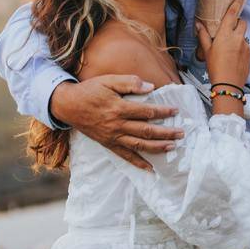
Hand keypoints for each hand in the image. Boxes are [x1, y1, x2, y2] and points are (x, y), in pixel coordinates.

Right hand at [49, 75, 181, 170]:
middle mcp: (117, 125)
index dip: (163, 111)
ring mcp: (112, 137)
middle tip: (181, 133)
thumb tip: (150, 87)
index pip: (147, 112)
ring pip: (139, 145)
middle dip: (166, 133)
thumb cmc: (89, 91)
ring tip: (172, 147)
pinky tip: (149, 168)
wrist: (68, 105)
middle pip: (147, 131)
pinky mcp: (108, 144)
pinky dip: (137, 163)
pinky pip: (124, 156)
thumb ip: (129, 83)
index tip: (176, 111)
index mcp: (119, 108)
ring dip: (157, 147)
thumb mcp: (108, 80)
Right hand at [195, 0, 249, 84]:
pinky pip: (246, 45)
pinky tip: (234, 57)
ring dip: (238, 36)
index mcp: (226, 34)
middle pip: (242, 22)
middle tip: (229, 30)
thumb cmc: (215, 67)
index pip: (233, 14)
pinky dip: (241, 47)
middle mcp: (238, 37)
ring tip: (229, 48)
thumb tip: (198, 24)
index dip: (237, 3)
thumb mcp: (207, 51)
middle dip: (238, 22)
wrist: (228, 84)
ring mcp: (246, 45)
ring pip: (244, 35)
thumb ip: (203, 36)